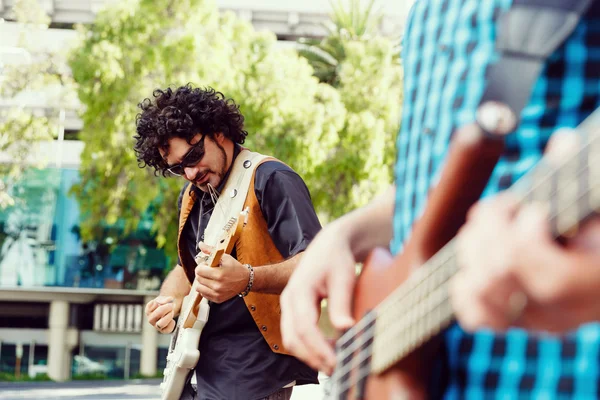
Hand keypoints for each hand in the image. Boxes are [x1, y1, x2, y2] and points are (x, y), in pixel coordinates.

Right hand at [145, 295, 179, 333]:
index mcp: (148, 310)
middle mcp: (151, 318)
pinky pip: (167, 330)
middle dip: (165, 309)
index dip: (157, 303)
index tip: (162, 301)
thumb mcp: (164, 298)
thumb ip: (165, 299)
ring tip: (172, 312)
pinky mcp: (163, 330)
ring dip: (168, 316)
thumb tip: (166, 301)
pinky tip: (172, 320)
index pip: (149, 307)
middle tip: (171, 305)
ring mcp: (156, 325)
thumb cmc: (165, 303)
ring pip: (160, 324)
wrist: (170, 307)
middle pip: (155, 315)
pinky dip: (171, 325)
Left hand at [194, 242, 249, 302]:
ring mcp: (218, 294)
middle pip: (198, 279)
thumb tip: (200, 244)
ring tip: (209, 278)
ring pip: (199, 288)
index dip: (201, 266)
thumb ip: (211, 251)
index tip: (206, 265)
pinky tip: (212, 284)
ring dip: (202, 282)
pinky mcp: (218, 299)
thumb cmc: (234, 267)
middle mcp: (218, 286)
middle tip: (208, 271)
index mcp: (219, 274)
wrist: (245, 280)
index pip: (199, 271)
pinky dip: (205, 289)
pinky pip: (203, 294)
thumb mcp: (224, 257)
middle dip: (201, 273)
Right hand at [280, 221, 357, 375]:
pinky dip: (308, 347)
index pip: (304, 327)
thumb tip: (345, 328)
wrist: (329, 245)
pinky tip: (327, 352)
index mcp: (299, 290)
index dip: (319, 348)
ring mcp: (288, 305)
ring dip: (309, 355)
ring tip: (333, 364)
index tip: (336, 362)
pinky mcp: (293, 310)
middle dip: (312, 357)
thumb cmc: (336, 258)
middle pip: (292, 338)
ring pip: (291, 339)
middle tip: (336, 369)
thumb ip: (341, 303)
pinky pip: (295, 334)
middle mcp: (289, 300)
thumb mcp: (343, 277)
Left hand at [452, 132, 599, 333]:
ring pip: (482, 293)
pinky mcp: (518, 320)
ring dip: (473, 248)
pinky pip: (477, 316)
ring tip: (486, 226)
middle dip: (492, 229)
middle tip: (505, 207)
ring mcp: (538, 320)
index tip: (534, 210)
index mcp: (594, 280)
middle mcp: (564, 310)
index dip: (527, 235)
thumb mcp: (597, 202)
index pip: (547, 275)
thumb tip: (560, 141)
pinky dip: (464, 288)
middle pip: (501, 275)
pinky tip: (473, 261)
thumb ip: (579, 174)